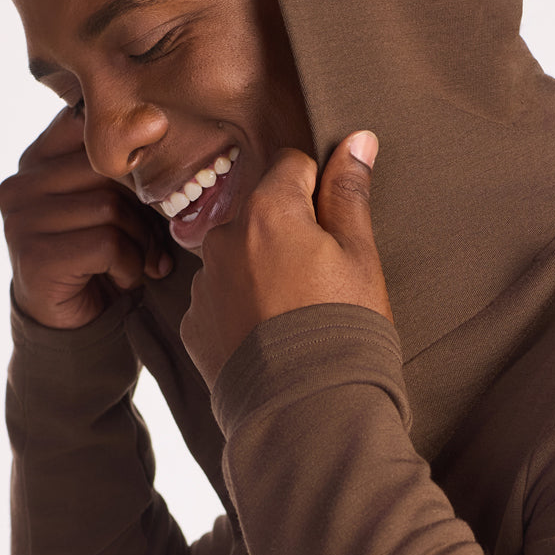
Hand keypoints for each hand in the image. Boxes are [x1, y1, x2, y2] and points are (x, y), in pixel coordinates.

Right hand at [0, 108, 172, 328]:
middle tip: (156, 240)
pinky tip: (124, 278)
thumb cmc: (103, 251)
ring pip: (109, 207)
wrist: (77, 321)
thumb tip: (159, 123)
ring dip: (140, 242)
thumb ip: (121, 166)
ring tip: (140, 261)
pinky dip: (129, 265)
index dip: (133, 159)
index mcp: (39, 158)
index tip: (152, 187)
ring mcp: (20, 219)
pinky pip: (105, 244)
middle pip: (106, 169)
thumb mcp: (112, 199)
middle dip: (143, 208)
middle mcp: (21, 183)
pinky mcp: (33, 255)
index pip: (92, 130)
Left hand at [180, 131, 391, 388]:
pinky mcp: (194, 325)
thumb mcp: (360, 255)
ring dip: (260, 269)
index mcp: (268, 211)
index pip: (291, 165)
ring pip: (238, 255)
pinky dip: (240, 308)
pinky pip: (219, 297)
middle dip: (288, 231)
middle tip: (320, 278)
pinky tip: (269, 336)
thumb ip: (350, 192)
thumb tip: (357, 139)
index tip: (334, 227)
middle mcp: (224, 239)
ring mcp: (203, 284)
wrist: (308, 414)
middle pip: (261, 212)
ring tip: (294, 314)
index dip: (319, 190)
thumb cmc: (343, 329)